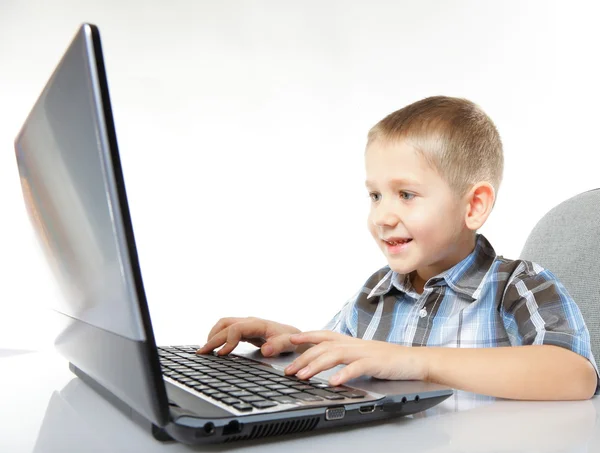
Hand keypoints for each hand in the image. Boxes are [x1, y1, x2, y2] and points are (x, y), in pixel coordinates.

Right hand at [197, 317, 300, 356]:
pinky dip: (218, 337)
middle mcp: (250, 322)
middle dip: (213, 338)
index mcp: (258, 324)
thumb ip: (278, 346)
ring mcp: (246, 326)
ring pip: (224, 325)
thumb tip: (265, 350)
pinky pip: (227, 330)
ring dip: (213, 335)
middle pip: (225, 324)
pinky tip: (214, 348)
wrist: (296, 337)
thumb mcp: (288, 343)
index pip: (237, 328)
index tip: (222, 354)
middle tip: (202, 352)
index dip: (227, 340)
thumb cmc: (292, 339)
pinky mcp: (245, 331)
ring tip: (204, 350)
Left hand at [285, 330, 428, 385]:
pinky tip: (333, 382)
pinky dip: (343, 374)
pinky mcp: (375, 363)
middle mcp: (355, 344)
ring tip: (303, 376)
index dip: (306, 336)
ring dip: (316, 365)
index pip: (324, 335)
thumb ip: (346, 356)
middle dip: (303, 357)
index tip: (290, 340)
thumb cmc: (389, 359)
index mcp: (351, 341)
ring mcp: (365, 352)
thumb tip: (327, 363)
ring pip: (335, 354)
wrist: (414, 360)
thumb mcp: (362, 355)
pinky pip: (357, 367)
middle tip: (289, 369)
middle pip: (323, 346)